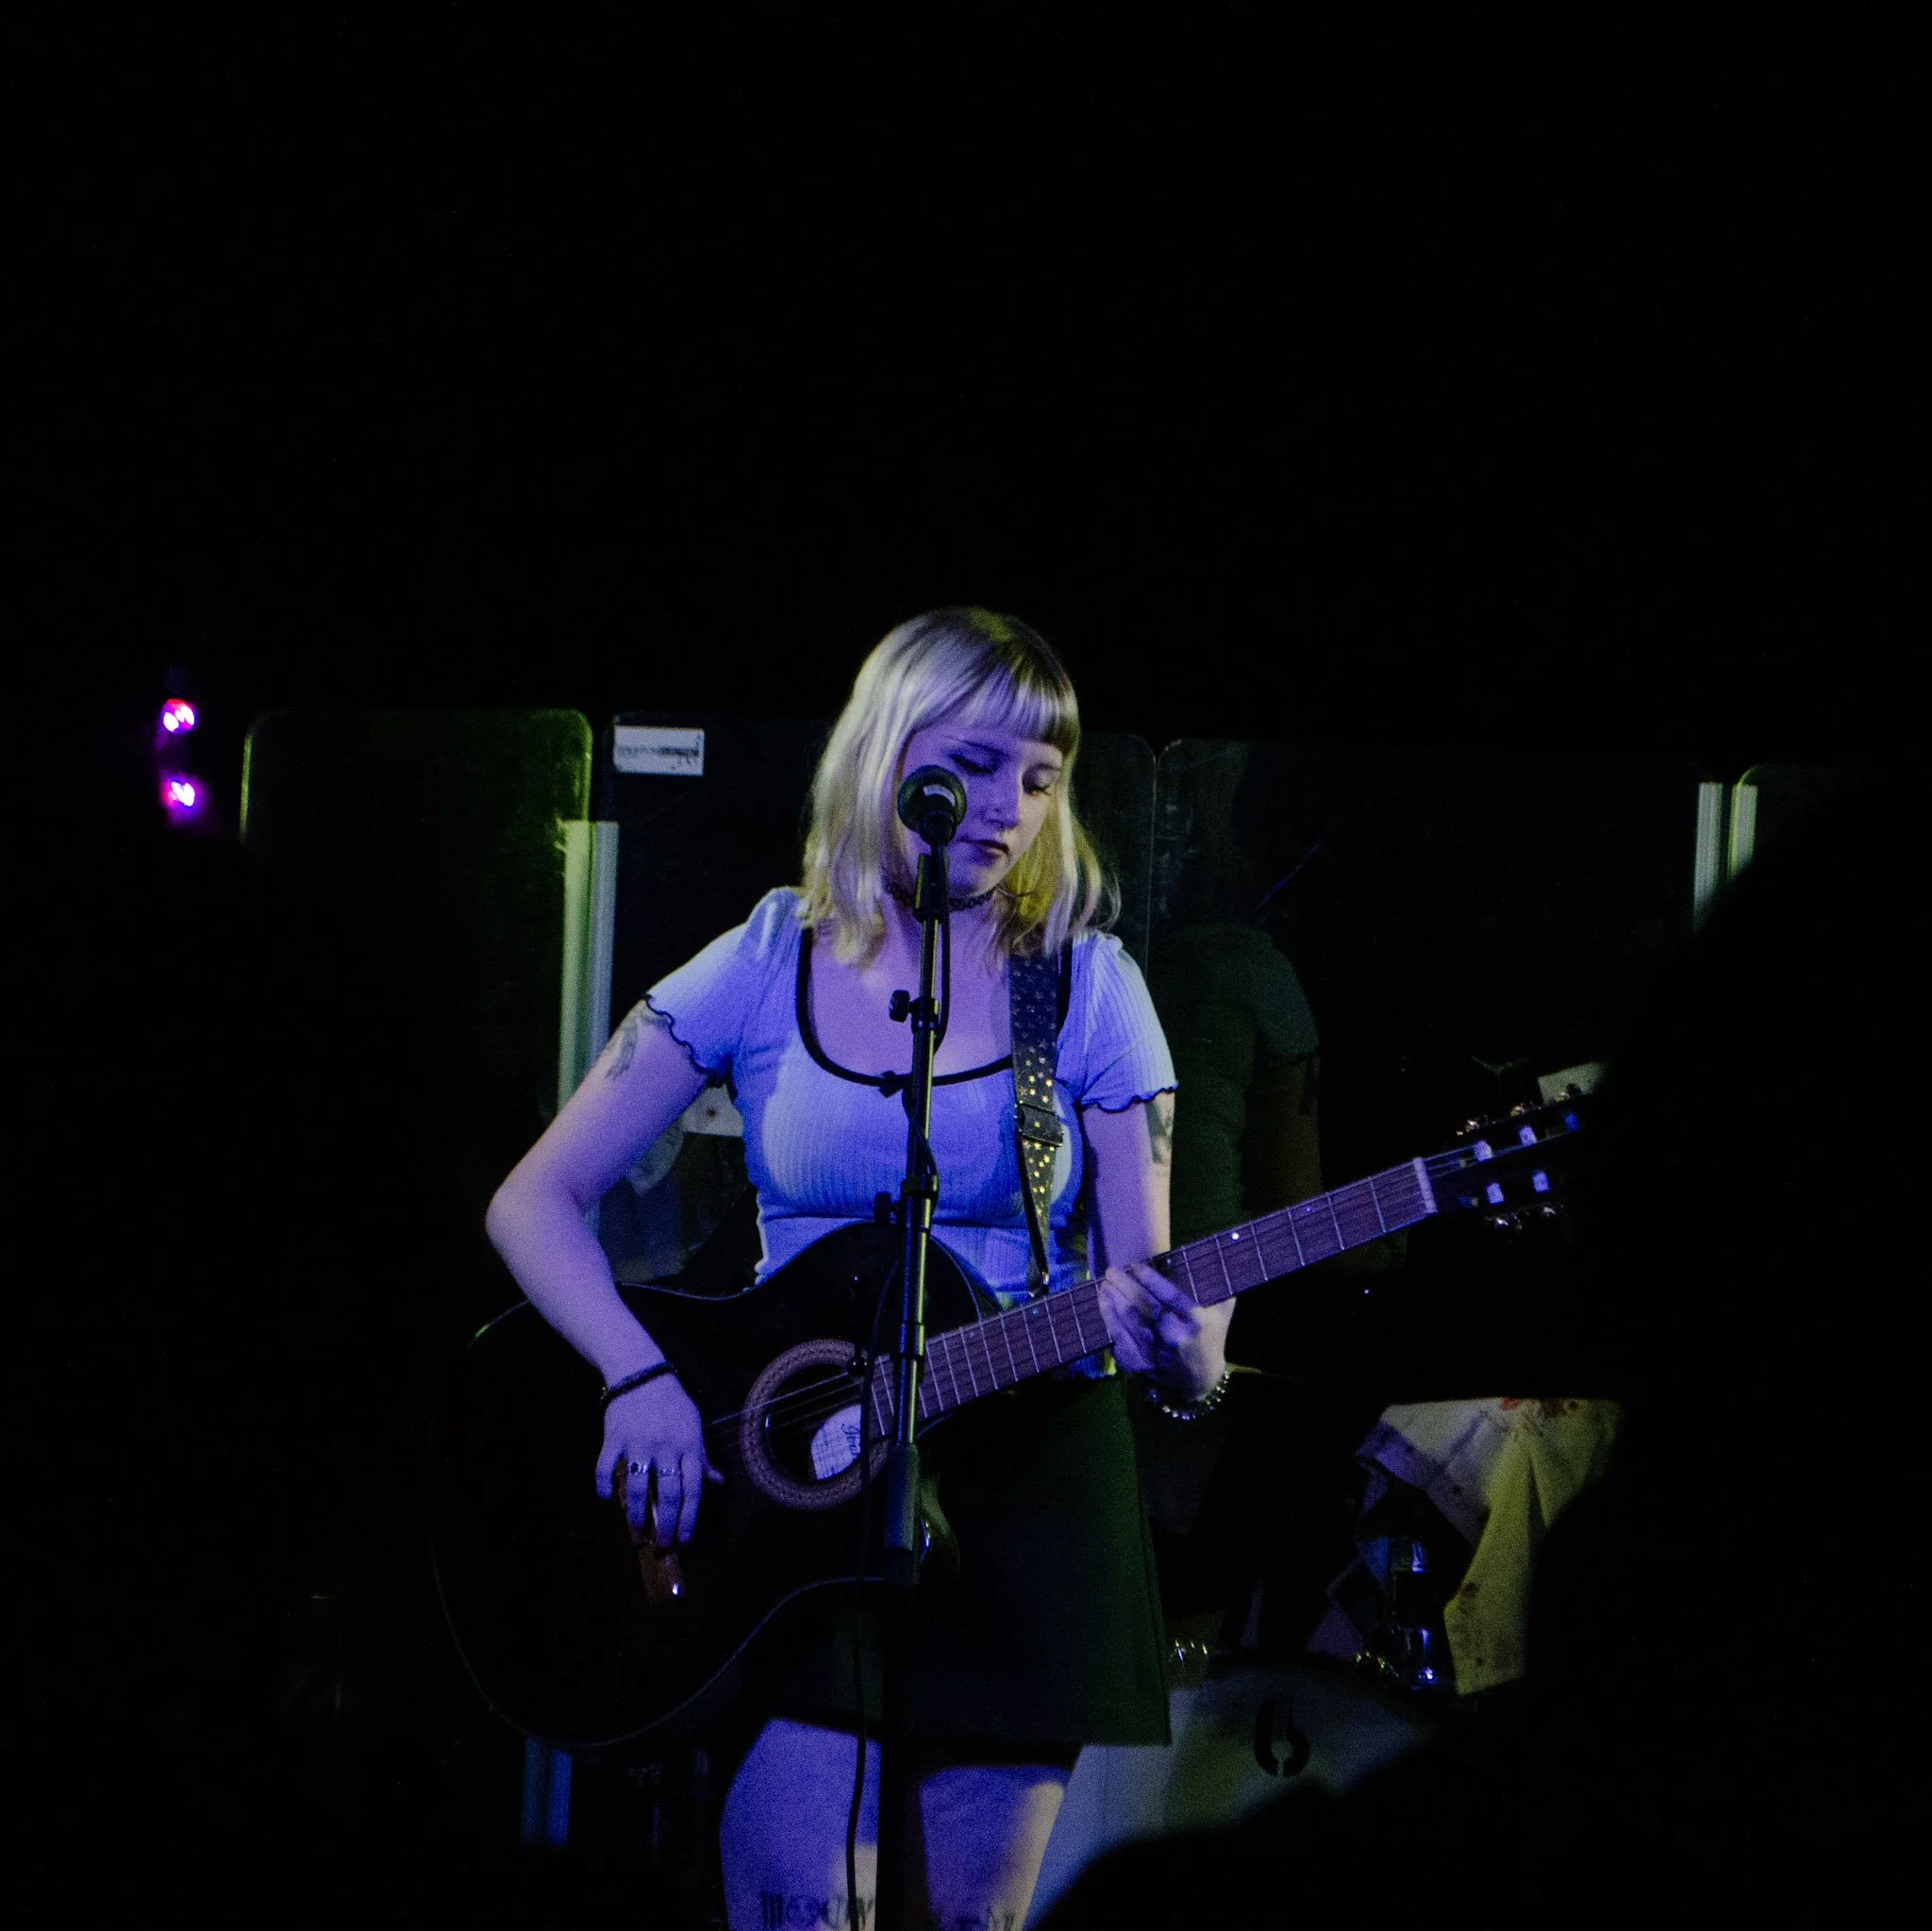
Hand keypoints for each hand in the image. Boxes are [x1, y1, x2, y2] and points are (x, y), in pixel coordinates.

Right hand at [596, 1374, 723, 1546]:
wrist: (642, 1374)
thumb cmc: (672, 1403)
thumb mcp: (694, 1425)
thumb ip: (702, 1455)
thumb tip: (716, 1481)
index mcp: (687, 1446)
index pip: (693, 1489)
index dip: (689, 1517)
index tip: (685, 1538)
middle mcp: (665, 1448)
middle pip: (668, 1495)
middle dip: (665, 1526)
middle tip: (662, 1545)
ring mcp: (638, 1445)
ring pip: (638, 1489)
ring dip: (636, 1516)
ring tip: (637, 1534)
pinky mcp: (614, 1439)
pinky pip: (606, 1468)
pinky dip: (604, 1486)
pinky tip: (607, 1498)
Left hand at [1097, 1261, 1225, 1402]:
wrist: (1201, 1379)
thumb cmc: (1210, 1336)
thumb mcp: (1221, 1312)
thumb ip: (1216, 1286)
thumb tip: (1209, 1254)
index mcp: (1195, 1321)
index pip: (1168, 1295)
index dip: (1148, 1279)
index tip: (1134, 1265)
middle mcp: (1175, 1338)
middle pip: (1143, 1308)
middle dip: (1124, 1286)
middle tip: (1111, 1271)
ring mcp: (1156, 1354)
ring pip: (1128, 1323)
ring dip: (1112, 1301)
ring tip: (1104, 1284)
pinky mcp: (1141, 1365)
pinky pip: (1120, 1340)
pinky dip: (1110, 1320)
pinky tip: (1104, 1305)